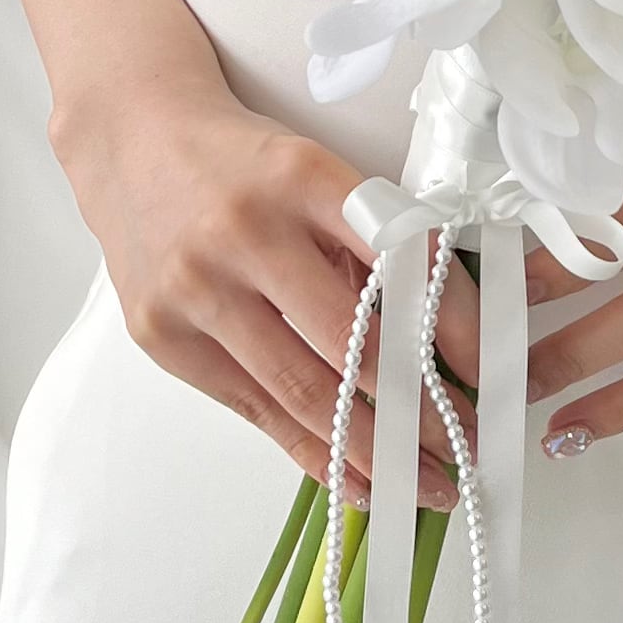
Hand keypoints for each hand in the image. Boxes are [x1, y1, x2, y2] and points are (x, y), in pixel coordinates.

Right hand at [51, 74, 475, 507]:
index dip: (453, 326)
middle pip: (351, 344)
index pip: (398, 261)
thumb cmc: (242, 164)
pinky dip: (311, 454)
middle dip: (419, 409)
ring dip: (374, 450)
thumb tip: (448, 335)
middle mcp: (245, 233)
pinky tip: (356, 482)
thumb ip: (368, 240)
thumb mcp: (314, 173)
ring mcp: (196, 289)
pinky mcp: (162, 335)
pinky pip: (254, 411)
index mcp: (302, 178)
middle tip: (468, 447)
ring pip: (302, 392)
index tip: (491, 371)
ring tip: (424, 483)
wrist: (131, 139)